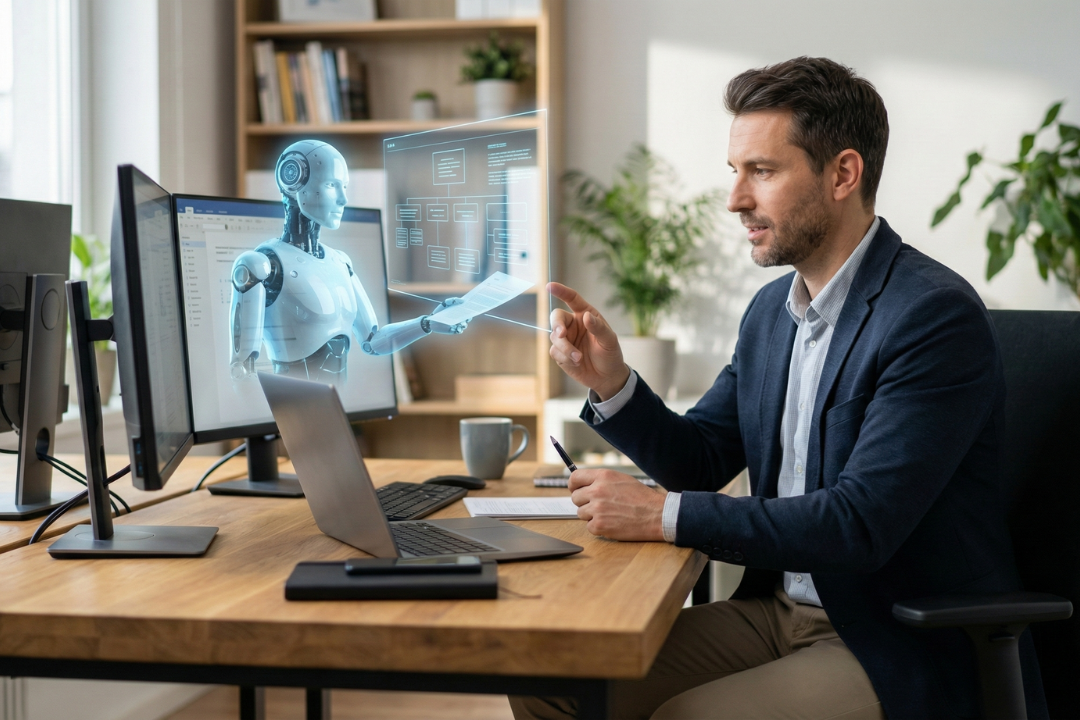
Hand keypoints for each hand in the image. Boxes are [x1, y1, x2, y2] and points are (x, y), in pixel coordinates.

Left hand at [428, 297, 469, 334]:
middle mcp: (460, 319)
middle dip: (468, 318)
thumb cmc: (440, 310)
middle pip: (467, 319)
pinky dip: (459, 329)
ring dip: (464, 324)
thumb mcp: (446, 303)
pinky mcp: (454, 331)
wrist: (432, 320)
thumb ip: (454, 300)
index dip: (471, 310)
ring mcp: (458, 325)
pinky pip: (459, 331)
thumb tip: (463, 301)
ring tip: (461, 324)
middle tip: (467, 317)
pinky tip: (457, 328)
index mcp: (460, 312)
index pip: (468, 311)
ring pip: (464, 326)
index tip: (472, 308)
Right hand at [548, 282, 629, 399]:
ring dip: (566, 348)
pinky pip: (555, 352)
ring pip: (555, 337)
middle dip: (557, 325)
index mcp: (585, 315)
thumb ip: (598, 328)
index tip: (549, 286)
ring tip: (579, 358)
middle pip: (557, 317)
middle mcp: (573, 324)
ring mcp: (565, 339)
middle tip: (562, 334)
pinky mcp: (560, 353)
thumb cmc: (610, 354)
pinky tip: (576, 363)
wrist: (606, 377)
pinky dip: (564, 358)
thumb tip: (585, 316)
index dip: (561, 291)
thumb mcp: (609, 341)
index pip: (572, 299)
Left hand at [569, 468, 665, 540]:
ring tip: (610, 514)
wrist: (657, 515)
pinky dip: (599, 527)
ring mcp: (597, 509)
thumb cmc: (642, 498)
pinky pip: (589, 526)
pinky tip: (613, 523)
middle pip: (575, 498)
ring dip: (592, 515)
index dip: (573, 485)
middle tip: (599, 505)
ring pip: (581, 513)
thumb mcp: (621, 479)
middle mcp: (597, 491)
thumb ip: (601, 480)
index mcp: (603, 476)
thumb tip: (584, 484)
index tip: (575, 490)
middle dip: (584, 502)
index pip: (574, 478)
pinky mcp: (599, 525)